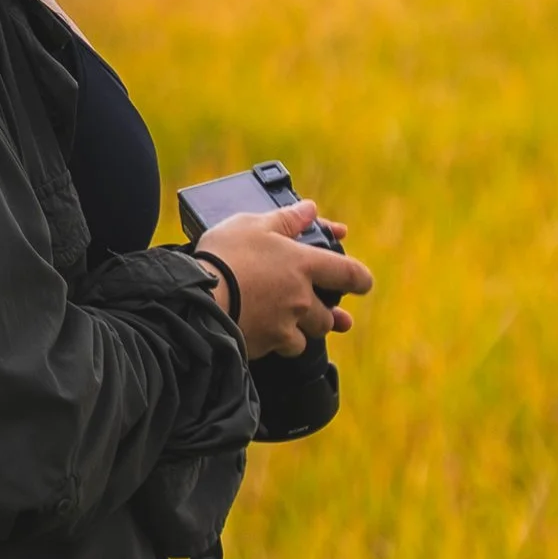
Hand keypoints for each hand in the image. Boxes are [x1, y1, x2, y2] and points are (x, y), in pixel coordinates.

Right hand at [194, 201, 372, 360]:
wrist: (196, 298)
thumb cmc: (223, 257)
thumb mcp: (252, 225)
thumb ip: (285, 219)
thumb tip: (310, 209)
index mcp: (304, 265)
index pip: (351, 275)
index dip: (361, 280)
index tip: (361, 283)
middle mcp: (301, 299)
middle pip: (329, 316)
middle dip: (324, 314)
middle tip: (316, 309)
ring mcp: (285, 325)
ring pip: (307, 337)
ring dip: (301, 331)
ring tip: (285, 322)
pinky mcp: (266, 345)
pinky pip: (280, 349)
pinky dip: (275, 343)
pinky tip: (261, 332)